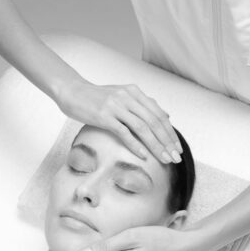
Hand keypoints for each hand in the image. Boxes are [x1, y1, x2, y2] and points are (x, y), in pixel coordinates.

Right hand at [56, 79, 182, 163]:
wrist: (72, 91)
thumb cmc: (97, 97)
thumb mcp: (123, 95)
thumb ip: (143, 105)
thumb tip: (166, 116)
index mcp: (135, 92)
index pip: (159, 114)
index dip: (170, 132)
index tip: (177, 148)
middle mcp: (128, 97)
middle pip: (154, 122)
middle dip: (167, 141)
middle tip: (175, 157)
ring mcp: (116, 106)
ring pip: (142, 128)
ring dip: (155, 145)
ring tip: (164, 159)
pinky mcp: (103, 116)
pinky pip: (123, 132)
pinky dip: (135, 145)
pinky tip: (143, 156)